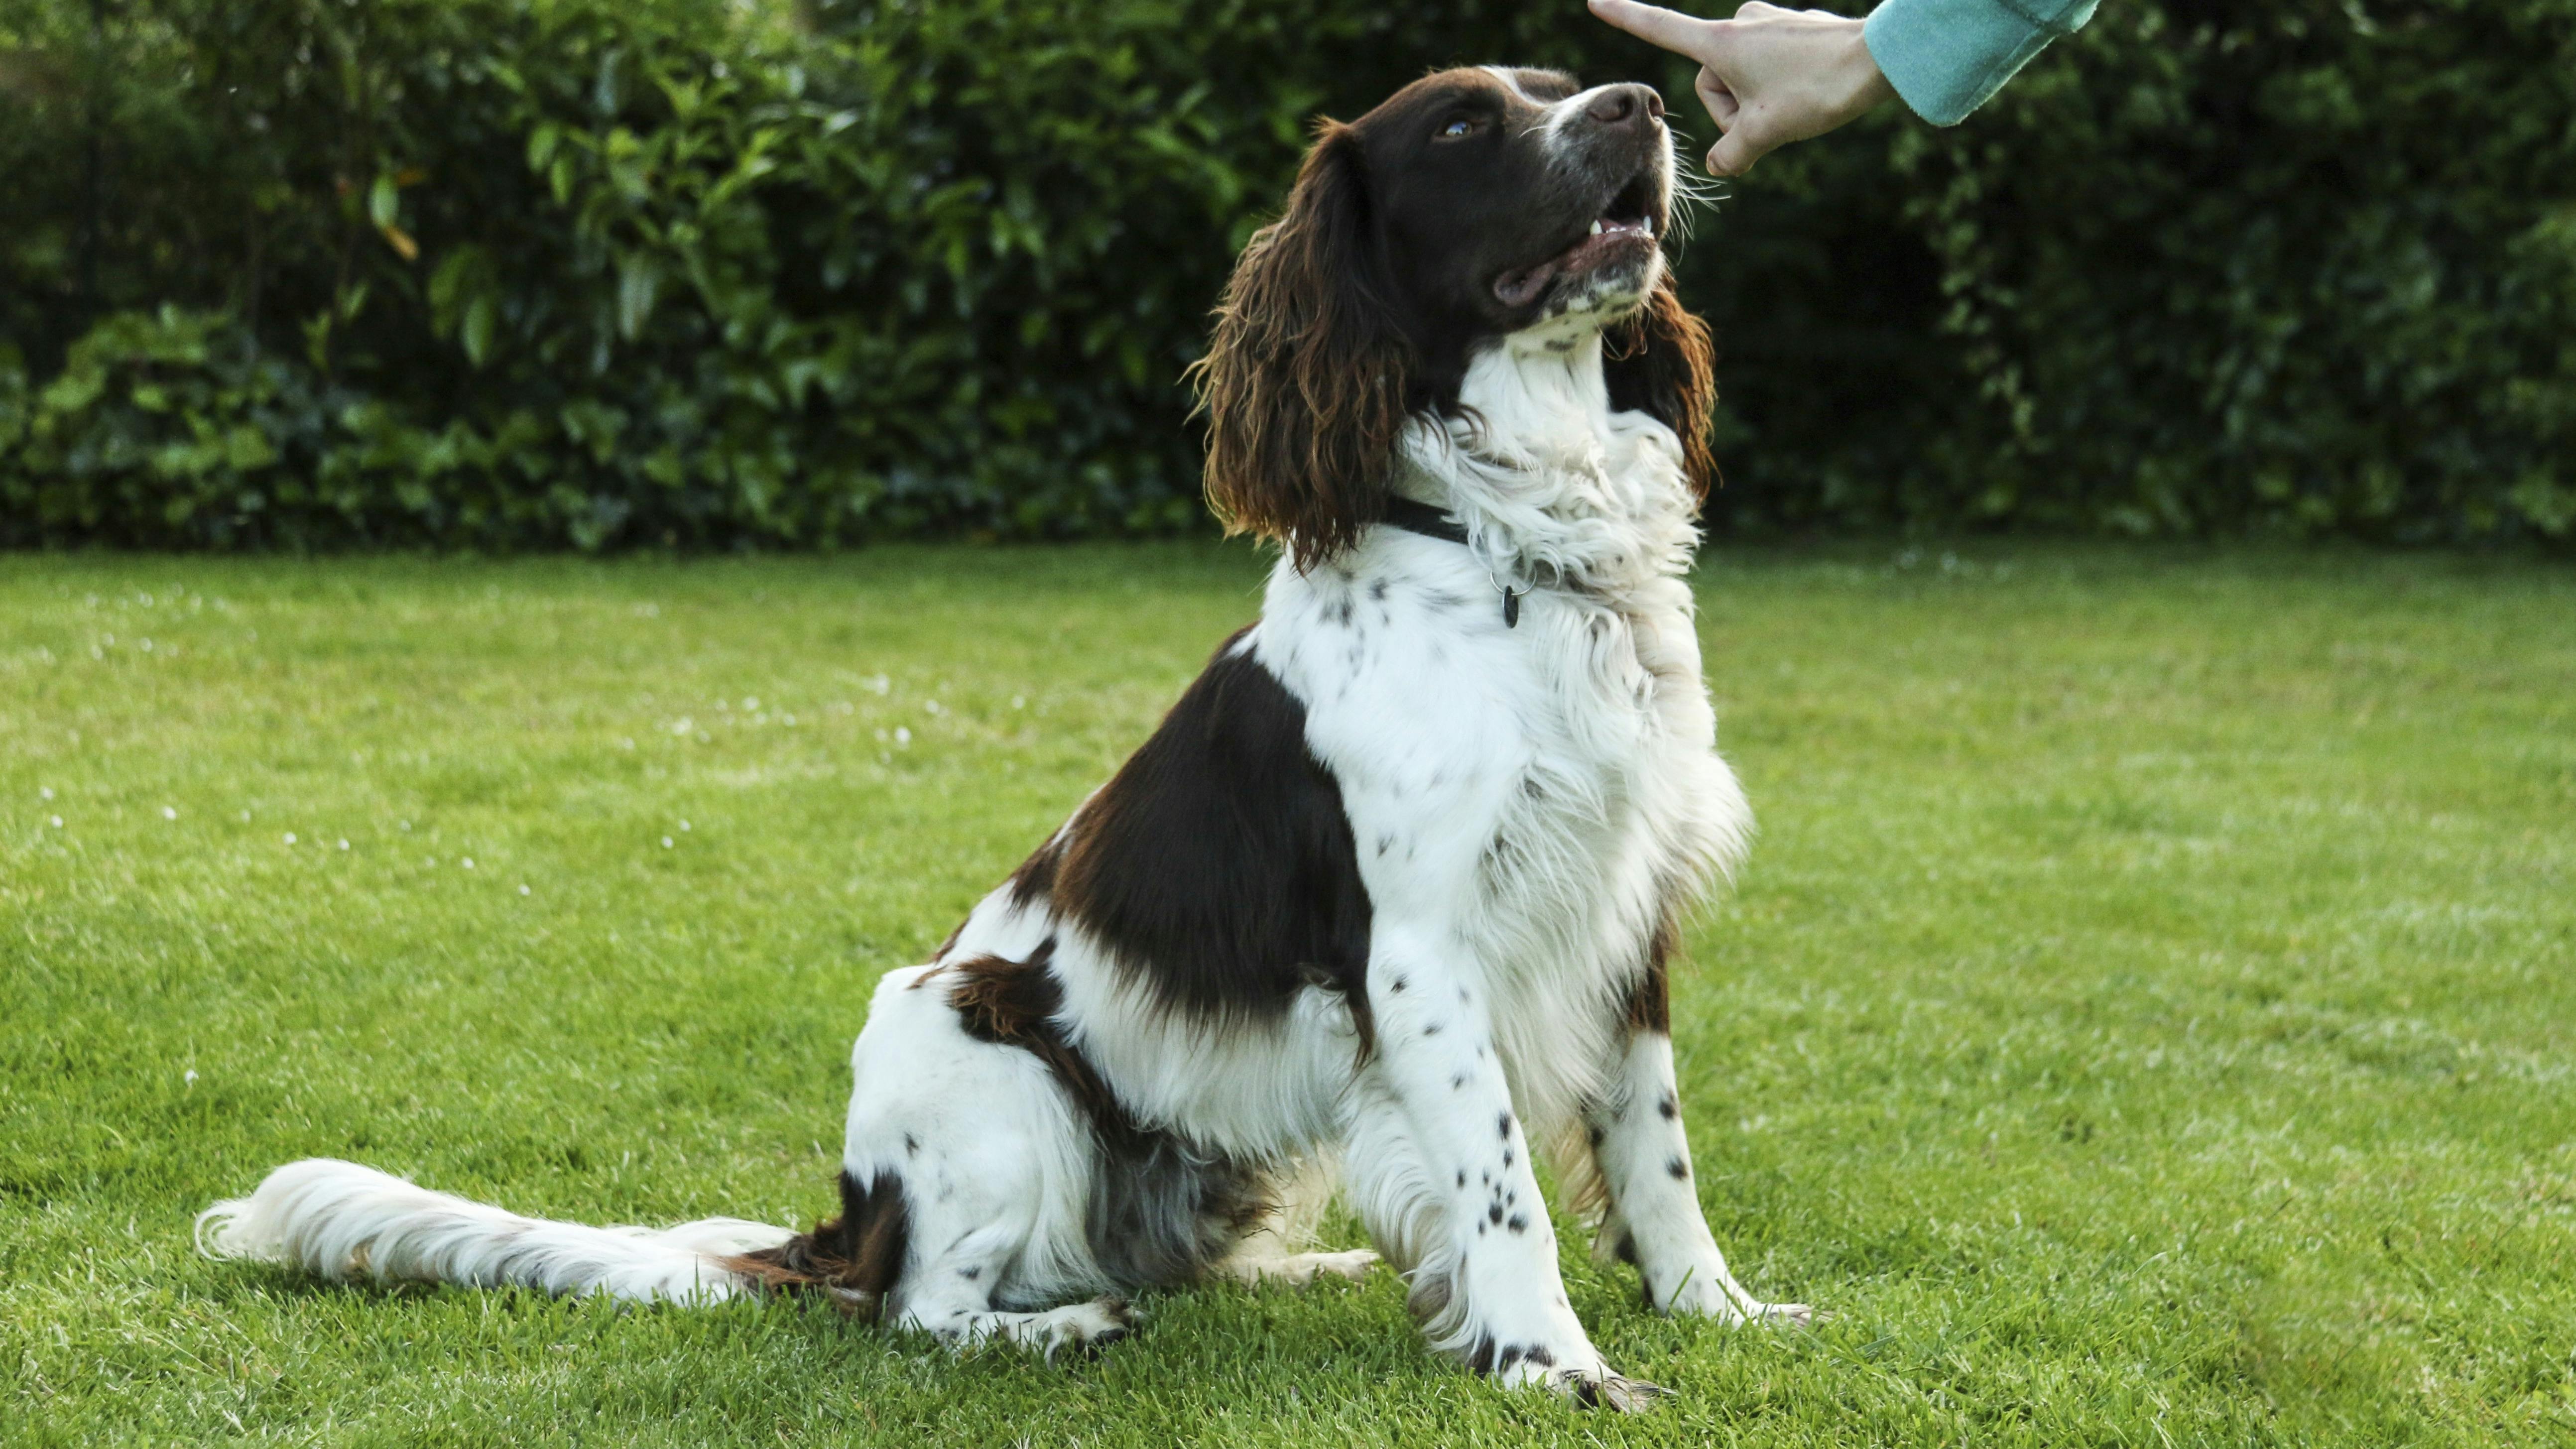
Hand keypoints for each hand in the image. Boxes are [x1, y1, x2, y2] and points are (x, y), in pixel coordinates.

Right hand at [1587, 0, 1895, 176]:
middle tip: (1771, 118)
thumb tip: (1723, 166)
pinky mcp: (1791, 29)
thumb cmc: (1819, 89)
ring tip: (1795, 105)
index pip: (1660, 28)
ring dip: (1759, 102)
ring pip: (1741, 78)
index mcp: (1722, 43)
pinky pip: (1767, 68)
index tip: (1594, 1)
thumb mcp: (1767, 133)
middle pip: (1712, 82)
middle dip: (1734, 109)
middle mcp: (1740, 24)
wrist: (1881, 59)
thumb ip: (1732, 155)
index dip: (1626, 16)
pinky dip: (1780, 89)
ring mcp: (1767, 23)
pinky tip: (1810, 92)